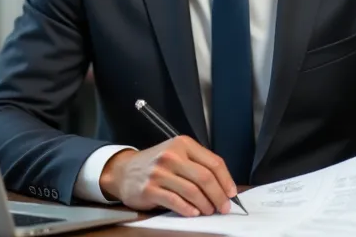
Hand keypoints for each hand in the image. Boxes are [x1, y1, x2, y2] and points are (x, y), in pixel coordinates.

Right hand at [98, 135, 237, 216]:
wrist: (124, 170)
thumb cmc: (156, 164)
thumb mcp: (177, 154)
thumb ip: (198, 164)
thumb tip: (223, 186)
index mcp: (182, 144)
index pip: (213, 162)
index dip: (226, 180)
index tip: (232, 193)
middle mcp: (171, 155)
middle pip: (205, 178)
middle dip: (219, 196)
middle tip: (223, 207)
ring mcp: (159, 172)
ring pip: (193, 191)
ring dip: (205, 205)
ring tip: (208, 210)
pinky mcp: (150, 189)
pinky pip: (176, 202)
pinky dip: (189, 210)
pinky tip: (194, 212)